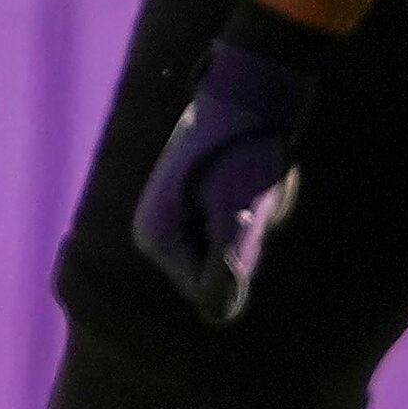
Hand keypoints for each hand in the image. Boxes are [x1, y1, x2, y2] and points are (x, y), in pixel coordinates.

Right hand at [130, 37, 315, 323]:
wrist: (248, 91)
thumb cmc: (245, 152)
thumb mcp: (242, 209)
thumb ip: (228, 262)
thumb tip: (217, 316)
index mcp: (155, 238)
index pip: (210, 295)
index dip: (241, 264)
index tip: (244, 215)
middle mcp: (154, 233)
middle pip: (217, 276)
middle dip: (246, 246)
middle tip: (253, 199)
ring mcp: (172, 218)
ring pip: (228, 254)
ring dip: (252, 227)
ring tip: (252, 184)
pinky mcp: (190, 204)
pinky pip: (230, 232)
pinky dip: (249, 212)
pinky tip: (248, 179)